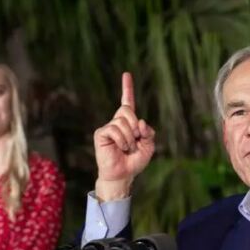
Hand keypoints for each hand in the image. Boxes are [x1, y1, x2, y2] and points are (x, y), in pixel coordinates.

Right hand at [93, 72, 155, 200]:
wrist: (122, 175)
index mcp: (129, 122)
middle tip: (134, 141)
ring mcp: (108, 127)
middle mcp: (117, 122)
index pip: (127, 101)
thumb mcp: (149, 146)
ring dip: (129, 138)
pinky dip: (122, 140)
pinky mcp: (101, 133)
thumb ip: (148, 132)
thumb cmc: (134, 161)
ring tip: (126, 149)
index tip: (126, 74)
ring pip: (122, 121)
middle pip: (127, 110)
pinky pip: (114, 129)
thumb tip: (140, 121)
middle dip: (135, 126)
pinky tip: (120, 148)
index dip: (127, 88)